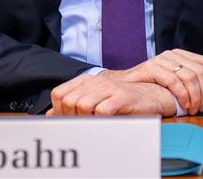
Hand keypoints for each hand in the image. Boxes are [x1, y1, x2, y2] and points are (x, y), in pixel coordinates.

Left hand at [47, 73, 175, 115]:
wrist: (153, 96)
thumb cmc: (124, 101)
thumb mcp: (97, 100)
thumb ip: (74, 106)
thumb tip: (49, 115)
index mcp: (88, 80)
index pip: (59, 94)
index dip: (59, 110)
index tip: (70, 119)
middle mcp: (97, 81)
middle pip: (68, 101)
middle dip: (72, 117)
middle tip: (84, 123)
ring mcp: (109, 87)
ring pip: (82, 105)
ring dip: (86, 119)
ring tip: (96, 122)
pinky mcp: (121, 97)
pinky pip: (101, 111)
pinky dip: (100, 120)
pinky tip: (107, 121)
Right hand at [103, 49, 202, 114]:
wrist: (123, 84)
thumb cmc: (150, 83)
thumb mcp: (173, 75)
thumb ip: (190, 71)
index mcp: (181, 54)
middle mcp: (173, 54)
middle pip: (200, 71)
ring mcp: (162, 59)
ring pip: (189, 76)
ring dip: (195, 96)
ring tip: (193, 109)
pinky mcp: (152, 67)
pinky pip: (174, 81)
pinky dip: (182, 95)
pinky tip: (183, 105)